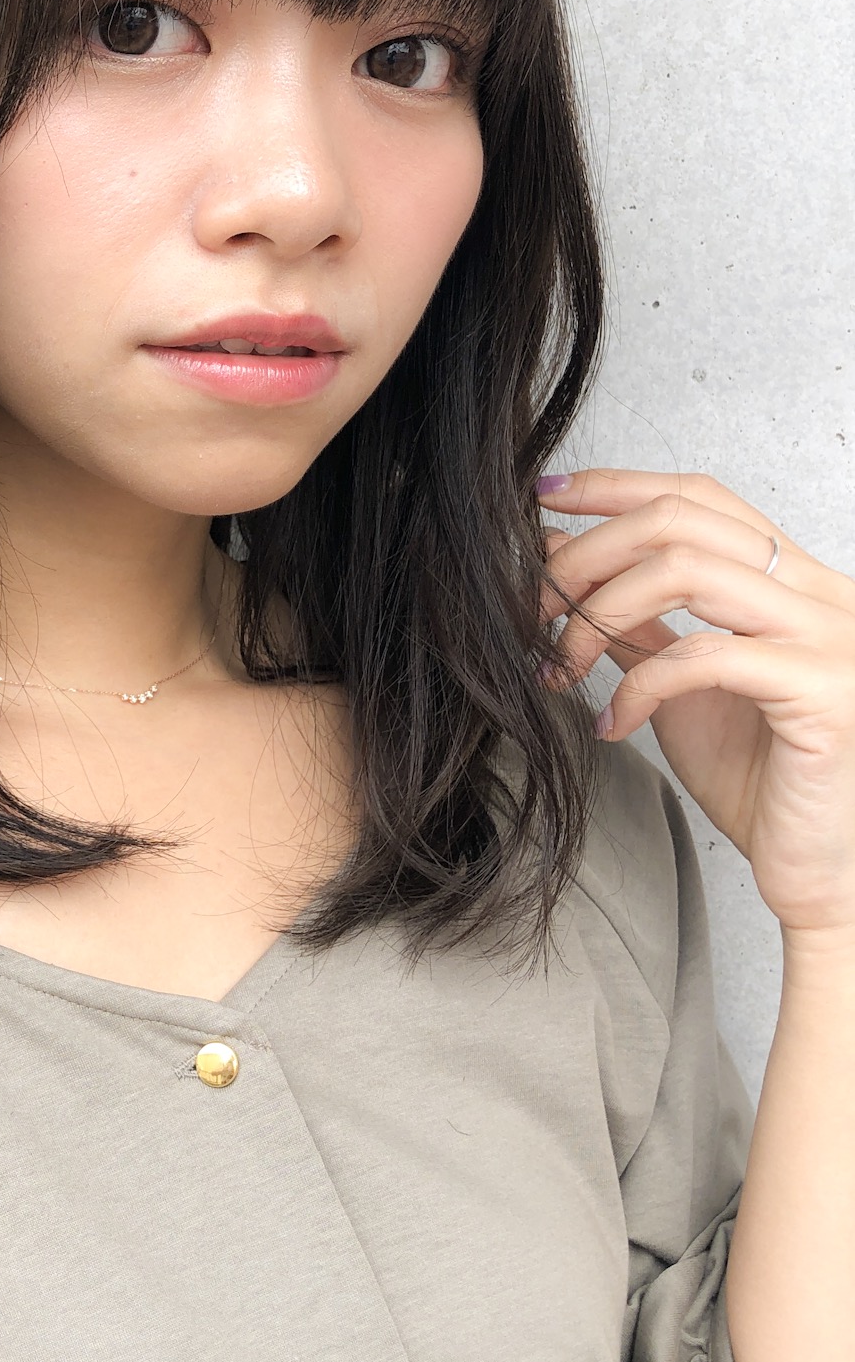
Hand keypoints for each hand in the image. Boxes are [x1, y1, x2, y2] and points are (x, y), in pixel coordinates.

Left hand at [538, 469, 854, 937]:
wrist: (820, 873)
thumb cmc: (761, 780)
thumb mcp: (684, 684)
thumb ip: (642, 622)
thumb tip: (571, 562)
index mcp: (795, 580)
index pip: (699, 496)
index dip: (616, 488)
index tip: (543, 500)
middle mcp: (820, 593)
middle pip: (681, 521)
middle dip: (589, 552)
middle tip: (535, 604)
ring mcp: (828, 638)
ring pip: (685, 570)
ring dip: (600, 613)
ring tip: (563, 666)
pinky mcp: (820, 693)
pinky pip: (701, 657)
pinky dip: (637, 685)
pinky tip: (613, 725)